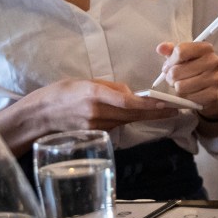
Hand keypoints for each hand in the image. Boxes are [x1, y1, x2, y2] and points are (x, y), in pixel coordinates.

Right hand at [28, 79, 178, 133]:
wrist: (40, 116)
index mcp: (94, 94)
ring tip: (160, 109)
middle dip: (156, 112)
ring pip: (126, 121)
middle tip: (176, 109)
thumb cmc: (62, 93)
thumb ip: (110, 88)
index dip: (150, 105)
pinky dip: (125, 120)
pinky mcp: (95, 136)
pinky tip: (131, 115)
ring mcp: (96, 127)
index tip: (168, 104)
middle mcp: (97, 112)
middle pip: (133, 115)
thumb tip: (131, 94)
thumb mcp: (85, 82)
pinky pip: (116, 127)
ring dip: (142, 116)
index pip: (128, 102)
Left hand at [155, 41, 217, 119]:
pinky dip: (185, 97)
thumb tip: (160, 48)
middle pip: (177, 70)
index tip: (168, 66)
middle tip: (174, 78)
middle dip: (170, 77)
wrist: (212, 88)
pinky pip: (188, 97)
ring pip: (180, 86)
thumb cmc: (194, 69)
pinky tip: (190, 93)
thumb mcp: (183, 57)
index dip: (170, 61)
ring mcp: (215, 78)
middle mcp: (213, 61)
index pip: (180, 51)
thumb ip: (170, 50)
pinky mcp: (214, 94)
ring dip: (177, 88)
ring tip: (181, 85)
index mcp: (205, 48)